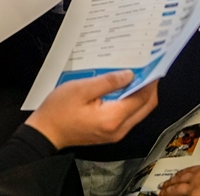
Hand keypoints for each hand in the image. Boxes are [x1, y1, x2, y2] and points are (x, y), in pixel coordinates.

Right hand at [24, 70, 157, 149]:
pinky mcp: (110, 133)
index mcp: (113, 119)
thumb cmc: (59, 110)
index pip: (142, 99)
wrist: (45, 132)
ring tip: (136, 75)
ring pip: (138, 112)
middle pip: (146, 107)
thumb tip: (130, 75)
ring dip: (140, 94)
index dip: (150, 82)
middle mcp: (118, 130)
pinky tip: (124, 88)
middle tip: (147, 68)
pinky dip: (131, 102)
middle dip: (149, 88)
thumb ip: (107, 82)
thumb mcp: (81, 89)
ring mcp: (115, 134)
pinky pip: (128, 116)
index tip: (154, 65)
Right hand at [159, 165, 199, 194]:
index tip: (160, 194)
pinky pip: (194, 168)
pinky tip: (186, 170)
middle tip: (162, 187)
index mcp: (194, 192)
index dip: (166, 193)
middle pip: (177, 182)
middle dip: (168, 185)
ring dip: (176, 176)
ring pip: (185, 173)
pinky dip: (187, 170)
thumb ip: (193, 194)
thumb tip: (186, 193)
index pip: (174, 192)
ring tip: (171, 178)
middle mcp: (195, 181)